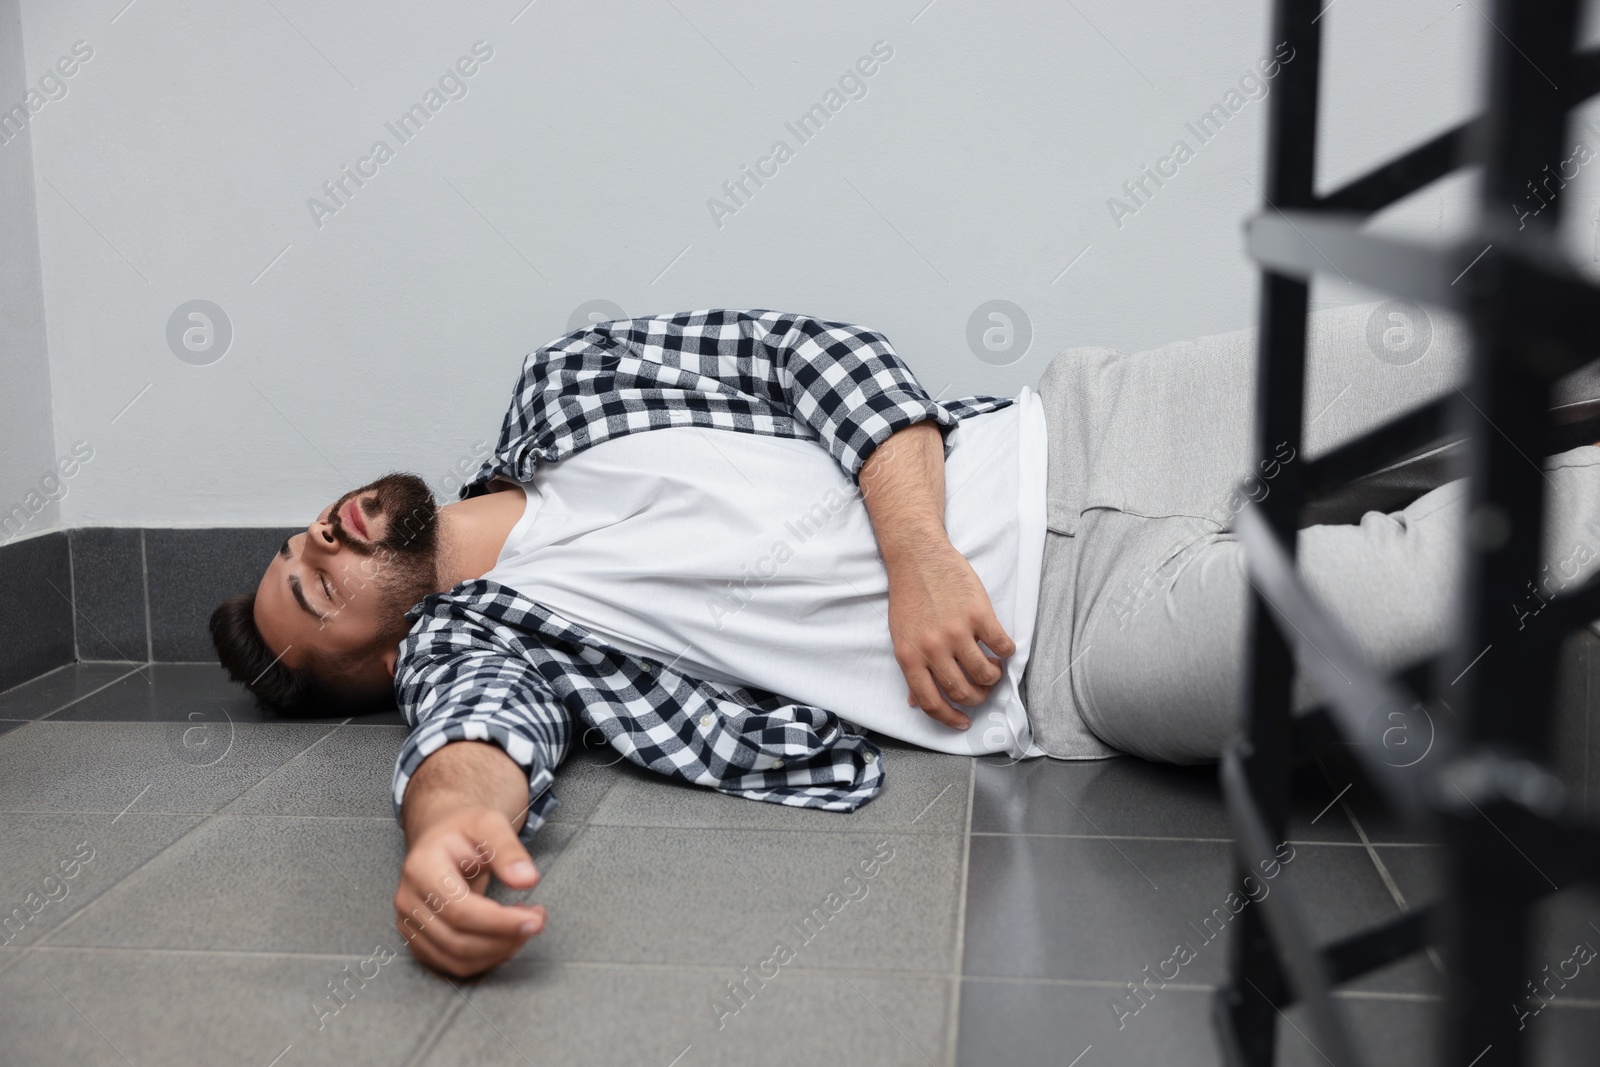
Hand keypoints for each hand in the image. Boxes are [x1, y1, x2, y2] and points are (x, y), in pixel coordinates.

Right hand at [393, 806, 545, 977]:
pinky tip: (506, 938)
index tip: (534, 920)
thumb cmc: (464, 830)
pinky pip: (453, 964)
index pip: (460, 910)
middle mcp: (408, 899)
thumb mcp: (490, 824)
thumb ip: (509, 850)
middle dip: (505, 939)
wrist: (440, 839)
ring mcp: (409, 923)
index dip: (499, 922)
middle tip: (537, 922)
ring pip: (457, 959)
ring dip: (499, 951)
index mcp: (421, 868)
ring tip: (524, 927)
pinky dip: (486, 958)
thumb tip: (527, 879)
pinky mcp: (418, 939)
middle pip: (458, 940)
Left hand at [887, 541, 1016, 729]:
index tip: (963, 721)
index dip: (949, 718)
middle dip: (977, 698)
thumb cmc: (908, 596)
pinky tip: (1001, 649)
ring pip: (985, 674)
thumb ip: (911, 668)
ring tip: (992, 667)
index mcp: (909, 656)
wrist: (918, 556)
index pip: (931, 702)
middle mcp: (932, 648)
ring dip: (993, 677)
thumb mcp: (900, 636)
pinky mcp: (979, 614)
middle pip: (962, 692)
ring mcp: (957, 631)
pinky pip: (1002, 646)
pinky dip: (1007, 653)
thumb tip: (916, 701)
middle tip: (982, 691)